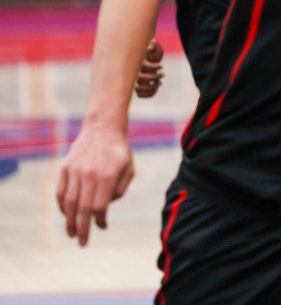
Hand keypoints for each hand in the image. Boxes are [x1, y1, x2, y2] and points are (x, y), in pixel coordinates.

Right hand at [55, 125, 133, 246]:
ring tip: (72, 234)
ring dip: (69, 221)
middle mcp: (89, 174)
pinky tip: (67, 215)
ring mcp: (75, 171)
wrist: (103, 128)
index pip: (100, 206)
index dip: (100, 220)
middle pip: (83, 208)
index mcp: (107, 175)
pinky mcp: (65, 168)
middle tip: (83, 243)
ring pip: (69, 202)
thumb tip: (105, 207)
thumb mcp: (129, 168)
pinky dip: (62, 206)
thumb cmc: (120, 151)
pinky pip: (61, 192)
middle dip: (83, 228)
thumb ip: (120, 189)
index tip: (102, 227)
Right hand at [134, 39, 163, 97]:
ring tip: (160, 82)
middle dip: (155, 76)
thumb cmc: (142, 57)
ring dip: (153, 86)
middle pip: (144, 78)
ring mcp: (133, 83)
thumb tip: (152, 42)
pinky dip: (149, 94)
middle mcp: (133, 75)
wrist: (135, 66)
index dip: (154, 67)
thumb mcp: (145, 51)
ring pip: (141, 89)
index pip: (145, 67)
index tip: (161, 66)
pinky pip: (141, 95)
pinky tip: (156, 88)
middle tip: (163, 74)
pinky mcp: (136, 90)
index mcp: (136, 66)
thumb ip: (149, 47)